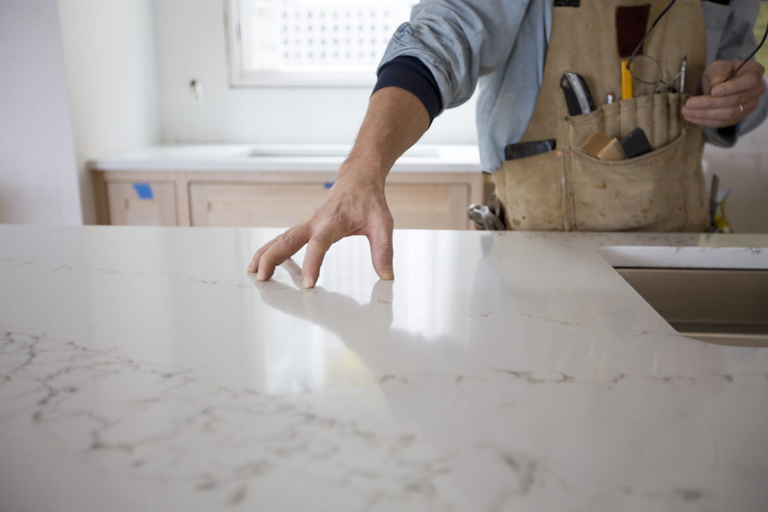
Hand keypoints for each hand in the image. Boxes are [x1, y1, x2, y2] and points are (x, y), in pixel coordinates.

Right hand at [246, 162, 394, 287]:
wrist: (359, 176)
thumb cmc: (370, 199)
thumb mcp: (382, 224)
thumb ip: (383, 251)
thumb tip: (387, 276)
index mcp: (333, 221)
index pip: (319, 245)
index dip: (312, 265)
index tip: (308, 285)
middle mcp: (315, 221)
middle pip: (288, 240)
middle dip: (273, 258)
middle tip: (261, 277)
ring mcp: (308, 222)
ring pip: (281, 238)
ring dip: (266, 254)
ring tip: (253, 272)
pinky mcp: (307, 224)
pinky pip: (285, 237)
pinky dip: (272, 248)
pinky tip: (263, 261)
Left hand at [682, 60, 765, 127]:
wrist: (725, 83)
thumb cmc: (723, 72)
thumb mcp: (719, 66)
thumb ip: (718, 73)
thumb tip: (715, 84)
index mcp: (754, 73)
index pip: (748, 81)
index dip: (731, 87)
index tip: (713, 91)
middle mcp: (756, 91)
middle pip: (734, 100)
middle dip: (709, 103)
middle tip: (690, 103)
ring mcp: (748, 106)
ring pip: (728, 114)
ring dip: (705, 114)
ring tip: (687, 111)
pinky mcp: (737, 118)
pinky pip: (722, 122)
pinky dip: (705, 120)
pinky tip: (691, 117)